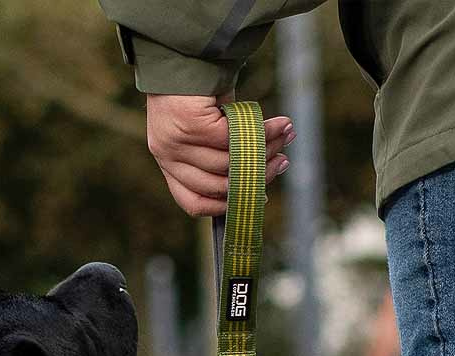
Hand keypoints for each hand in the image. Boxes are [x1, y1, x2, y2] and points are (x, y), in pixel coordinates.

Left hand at [146, 94, 293, 216]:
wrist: (184, 49)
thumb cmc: (198, 90)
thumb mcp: (207, 130)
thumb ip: (222, 155)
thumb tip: (258, 178)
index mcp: (169, 164)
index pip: (193, 202)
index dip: (226, 207)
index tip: (256, 197)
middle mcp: (167, 157)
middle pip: (219, 185)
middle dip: (257, 175)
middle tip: (283, 162)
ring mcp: (176, 142)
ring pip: (230, 163)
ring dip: (265, 150)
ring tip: (286, 135)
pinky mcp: (190, 125)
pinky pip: (235, 139)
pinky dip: (263, 133)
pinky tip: (281, 124)